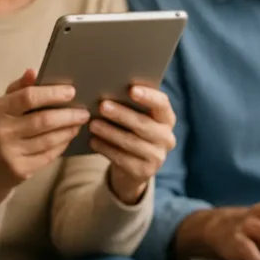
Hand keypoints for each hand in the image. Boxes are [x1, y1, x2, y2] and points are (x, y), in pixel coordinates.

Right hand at [0, 69, 90, 208]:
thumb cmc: (0, 130)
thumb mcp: (3, 107)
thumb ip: (19, 88)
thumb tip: (33, 72)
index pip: (28, 97)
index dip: (52, 93)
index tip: (71, 91)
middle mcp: (2, 131)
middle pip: (43, 120)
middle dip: (68, 115)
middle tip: (83, 112)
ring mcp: (10, 153)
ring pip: (49, 139)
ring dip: (68, 130)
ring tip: (79, 123)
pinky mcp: (20, 170)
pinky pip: (49, 155)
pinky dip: (62, 144)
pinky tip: (68, 137)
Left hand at [87, 85, 176, 203]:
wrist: (133, 167)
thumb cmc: (131, 131)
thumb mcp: (135, 117)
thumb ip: (128, 104)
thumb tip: (107, 87)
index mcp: (167, 119)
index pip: (162, 104)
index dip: (148, 96)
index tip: (131, 89)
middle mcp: (167, 138)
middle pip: (144, 124)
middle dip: (122, 114)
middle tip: (102, 106)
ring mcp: (158, 157)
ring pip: (132, 142)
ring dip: (110, 132)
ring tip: (92, 124)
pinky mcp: (144, 172)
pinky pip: (122, 159)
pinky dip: (106, 148)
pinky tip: (93, 141)